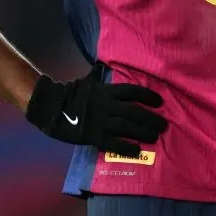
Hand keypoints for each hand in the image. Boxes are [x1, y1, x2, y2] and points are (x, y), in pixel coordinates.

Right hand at [25, 62, 167, 156]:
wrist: (52, 108)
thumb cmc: (71, 93)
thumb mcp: (88, 80)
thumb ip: (99, 76)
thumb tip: (103, 64)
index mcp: (106, 91)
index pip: (132, 91)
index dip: (148, 96)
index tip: (160, 102)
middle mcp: (107, 105)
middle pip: (135, 111)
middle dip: (151, 118)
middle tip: (163, 125)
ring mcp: (101, 121)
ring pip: (128, 127)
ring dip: (144, 132)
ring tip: (155, 137)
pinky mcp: (94, 136)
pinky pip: (114, 143)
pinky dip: (127, 147)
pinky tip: (137, 150)